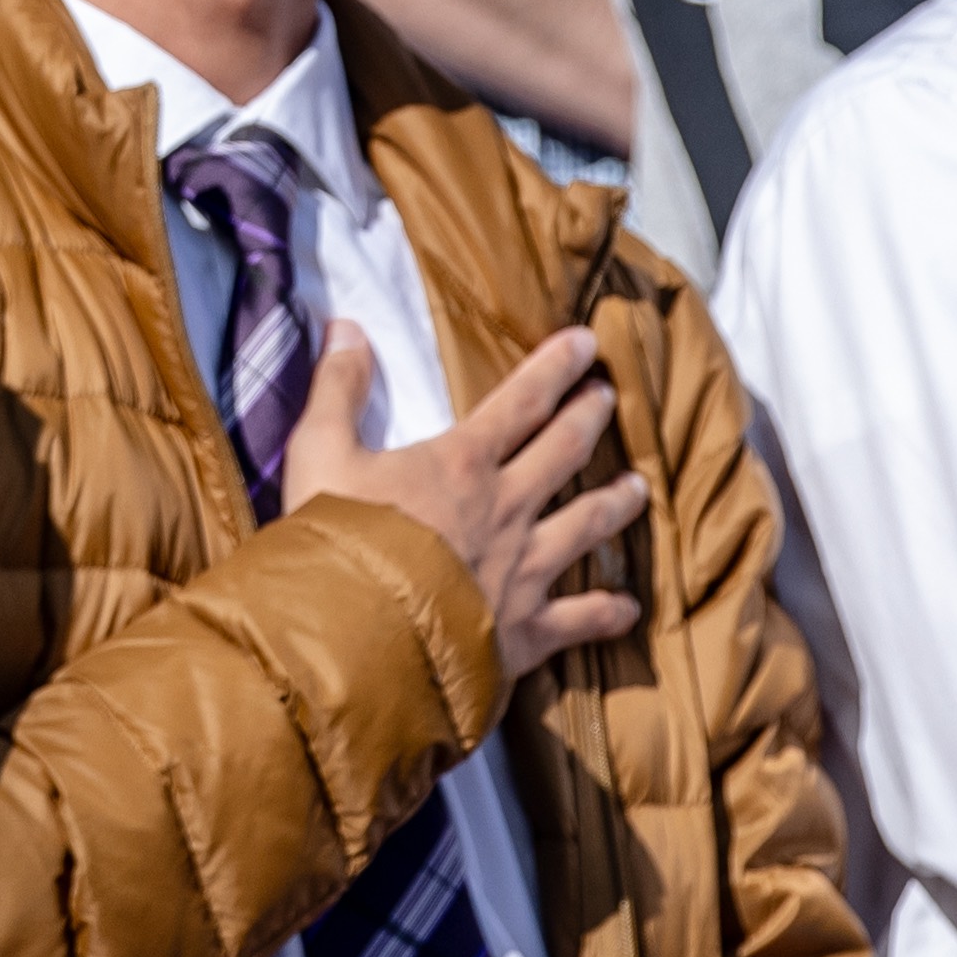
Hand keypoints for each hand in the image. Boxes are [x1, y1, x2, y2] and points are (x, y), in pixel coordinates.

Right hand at [284, 323, 648, 678]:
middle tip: (608, 398)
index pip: (520, 402)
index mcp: (462, 463)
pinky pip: (578, 618)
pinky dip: (605, 613)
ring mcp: (523, 569)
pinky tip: (629, 608)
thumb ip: (337, 387)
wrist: (355, 634)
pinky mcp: (524, 628)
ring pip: (585, 527)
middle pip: (563, 453)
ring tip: (637, 488)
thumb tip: (346, 322)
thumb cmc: (336, 539)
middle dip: (588, 419)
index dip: (555, 367)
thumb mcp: (320, 451)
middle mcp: (507, 509)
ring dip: (614, 504)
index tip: (587, 342)